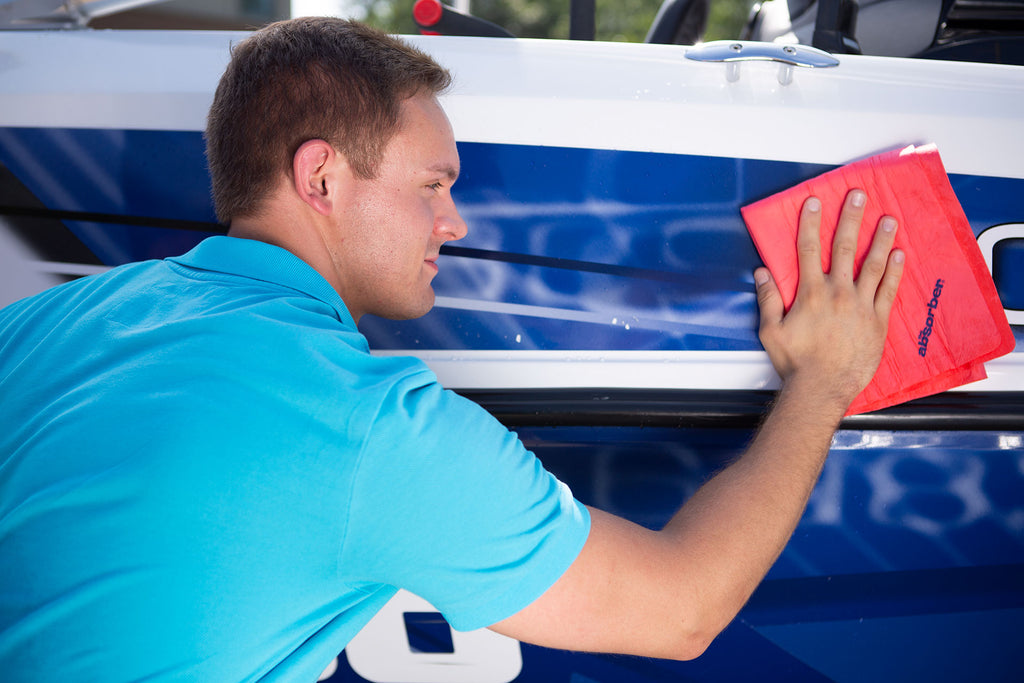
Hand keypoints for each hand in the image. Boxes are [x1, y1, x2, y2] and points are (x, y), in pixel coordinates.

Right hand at [754, 189, 904, 409]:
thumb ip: (767, 299)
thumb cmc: (796, 363)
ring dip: (880, 239)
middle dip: (850, 218)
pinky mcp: (877, 321)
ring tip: (888, 219)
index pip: (808, 249)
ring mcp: (860, 305)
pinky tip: (900, 256)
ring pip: (872, 265)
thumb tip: (762, 274)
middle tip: (858, 196)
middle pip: (843, 247)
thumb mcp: (770, 331)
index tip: (815, 202)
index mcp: (810, 293)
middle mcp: (837, 293)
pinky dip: (895, 272)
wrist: (822, 388)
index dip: (810, 223)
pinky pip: (888, 291)